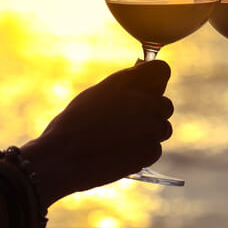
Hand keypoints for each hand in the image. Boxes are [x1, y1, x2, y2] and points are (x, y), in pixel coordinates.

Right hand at [21, 60, 172, 205]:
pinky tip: (120, 153)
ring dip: (149, 134)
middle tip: (128, 123)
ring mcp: (150, 127)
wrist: (62, 157)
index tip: (148, 90)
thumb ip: (125, 84)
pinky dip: (142, 153)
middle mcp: (144, 101)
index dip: (156, 80)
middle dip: (153, 113)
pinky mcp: (150, 151)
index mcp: (128, 81)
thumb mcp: (98, 93)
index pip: (162, 70)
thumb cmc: (74, 123)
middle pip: (165, 105)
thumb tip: (143, 72)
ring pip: (163, 129)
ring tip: (120, 140)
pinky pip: (155, 149)